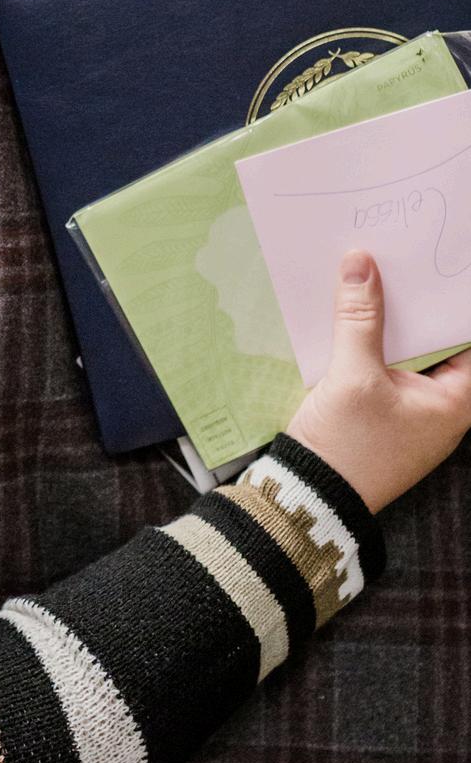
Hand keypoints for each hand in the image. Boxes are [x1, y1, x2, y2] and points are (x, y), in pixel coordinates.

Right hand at [285, 250, 470, 513]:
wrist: (308, 500)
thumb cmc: (346, 446)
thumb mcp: (353, 376)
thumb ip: (359, 318)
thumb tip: (362, 262)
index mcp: (454, 402)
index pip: (464, 338)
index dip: (448, 302)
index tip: (434, 267)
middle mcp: (440, 408)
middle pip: (435, 343)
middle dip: (413, 307)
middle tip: (395, 265)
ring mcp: (410, 414)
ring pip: (406, 356)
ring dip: (386, 326)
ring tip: (369, 283)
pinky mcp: (381, 417)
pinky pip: (383, 370)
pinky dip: (370, 346)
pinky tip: (348, 321)